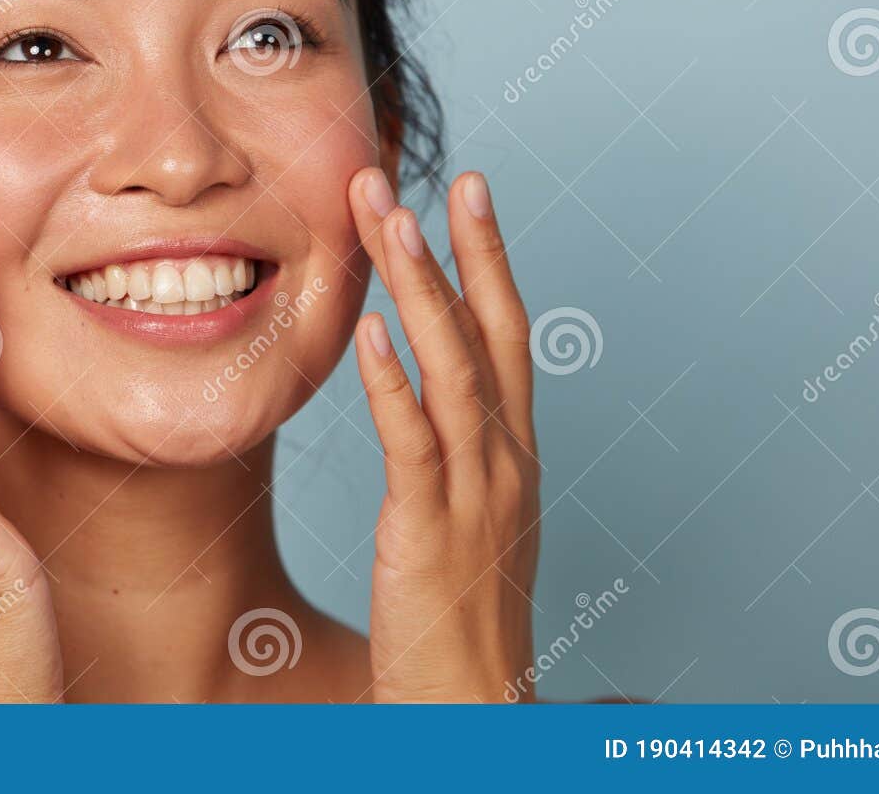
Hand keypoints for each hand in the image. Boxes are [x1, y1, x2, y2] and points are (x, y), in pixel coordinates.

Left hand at [347, 169, 538, 702]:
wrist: (473, 703)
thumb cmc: (462, 613)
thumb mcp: (467, 514)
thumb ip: (450, 447)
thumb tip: (420, 389)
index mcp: (512, 450)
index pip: (505, 333)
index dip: (486, 259)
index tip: (467, 192)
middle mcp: (505, 459)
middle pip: (488, 331)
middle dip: (455, 247)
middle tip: (416, 175)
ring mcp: (475, 493)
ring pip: (453, 370)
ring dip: (419, 288)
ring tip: (387, 220)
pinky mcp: (428, 530)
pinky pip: (412, 444)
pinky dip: (392, 384)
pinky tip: (365, 332)